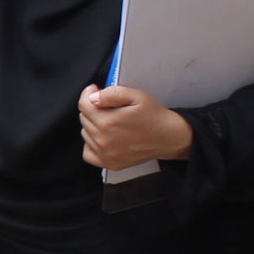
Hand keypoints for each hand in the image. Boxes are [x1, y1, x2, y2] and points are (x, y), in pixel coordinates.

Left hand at [78, 84, 192, 169]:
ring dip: (92, 125)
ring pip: (85, 133)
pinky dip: (91, 144)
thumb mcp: (137, 96)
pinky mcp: (109, 163)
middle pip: (84, 118)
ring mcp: (105, 154)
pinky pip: (88, 153)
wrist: (170, 137)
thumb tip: (93, 97)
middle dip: (92, 108)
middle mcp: (103, 139)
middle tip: (107, 105)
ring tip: (109, 121)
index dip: (88, 93)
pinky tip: (103, 137)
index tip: (95, 90)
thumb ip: (112, 93)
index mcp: (108, 121)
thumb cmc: (154, 115)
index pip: (84, 105)